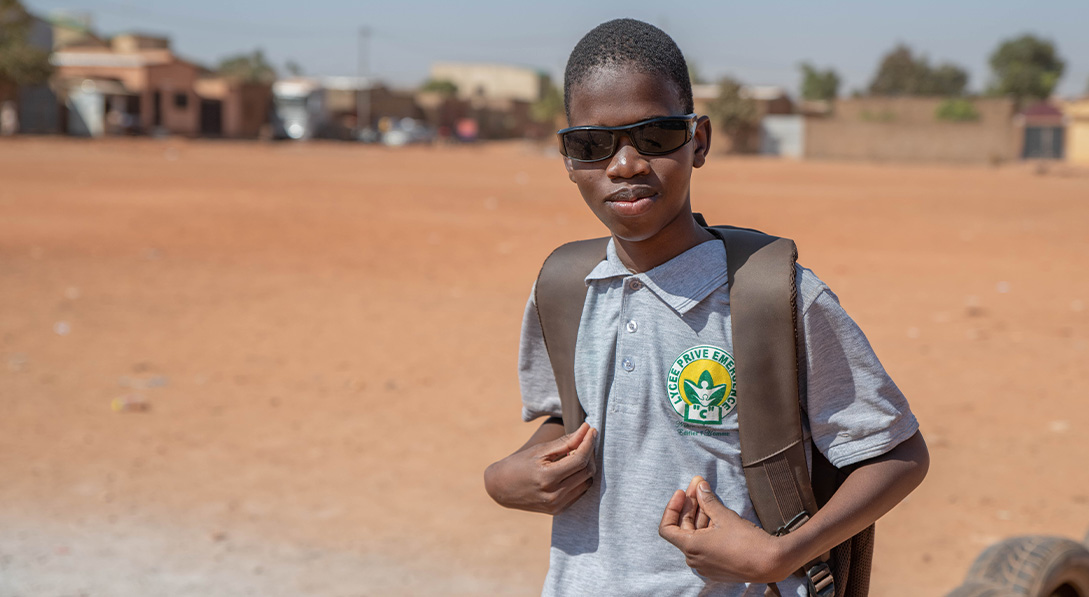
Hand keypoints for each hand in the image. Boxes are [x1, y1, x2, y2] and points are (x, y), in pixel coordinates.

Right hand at [484, 422, 596, 514]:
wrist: (501, 488)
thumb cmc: (519, 464)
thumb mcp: (539, 450)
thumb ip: (565, 442)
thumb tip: (586, 429)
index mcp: (547, 477)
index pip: (580, 459)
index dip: (588, 443)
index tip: (591, 430)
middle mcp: (554, 495)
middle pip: (586, 471)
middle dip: (590, 453)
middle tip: (585, 439)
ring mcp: (557, 505)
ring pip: (587, 482)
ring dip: (587, 466)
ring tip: (577, 454)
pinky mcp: (559, 510)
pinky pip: (581, 492)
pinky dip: (581, 479)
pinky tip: (572, 469)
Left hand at [659, 476, 789, 582]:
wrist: (771, 562)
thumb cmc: (747, 541)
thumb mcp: (724, 516)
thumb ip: (707, 501)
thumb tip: (699, 487)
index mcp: (691, 548)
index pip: (667, 528)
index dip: (672, 508)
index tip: (682, 493)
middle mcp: (694, 559)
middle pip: (683, 528)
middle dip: (691, 505)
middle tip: (699, 485)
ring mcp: (706, 564)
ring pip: (696, 535)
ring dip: (700, 515)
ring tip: (708, 494)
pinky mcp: (717, 566)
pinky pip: (706, 544)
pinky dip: (707, 528)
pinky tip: (715, 512)